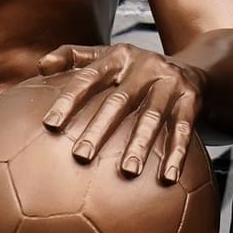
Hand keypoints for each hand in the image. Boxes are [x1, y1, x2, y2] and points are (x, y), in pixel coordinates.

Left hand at [37, 43, 206, 180]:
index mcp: (118, 57)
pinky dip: (177, 153)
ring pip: (152, 116)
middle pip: (119, 100)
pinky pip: (183, 128)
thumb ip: (72, 56)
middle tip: (81, 156)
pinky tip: (168, 176)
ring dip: (140, 144)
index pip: (88, 78)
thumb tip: (41, 66)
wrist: (191, 67)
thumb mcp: (107, 55)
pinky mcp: (191, 98)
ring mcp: (169, 82)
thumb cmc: (135, 69)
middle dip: (100, 129)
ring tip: (128, 172)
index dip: (69, 100)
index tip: (50, 125)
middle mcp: (144, 66)